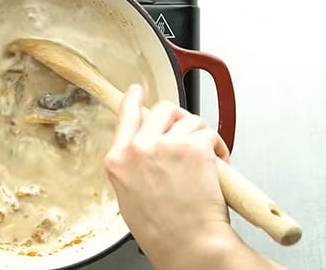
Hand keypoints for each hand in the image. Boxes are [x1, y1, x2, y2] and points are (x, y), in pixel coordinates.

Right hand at [104, 85, 281, 269]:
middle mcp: (138, 148)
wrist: (188, 244)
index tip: (137, 90)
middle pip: (161, 110)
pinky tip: (217, 163)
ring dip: (200, 135)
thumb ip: (132, 165)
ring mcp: (166, 145)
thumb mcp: (129, 196)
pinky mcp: (193, 147)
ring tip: (205, 158)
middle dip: (178, 119)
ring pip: (189, 120)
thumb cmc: (162, 231)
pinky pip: (209, 132)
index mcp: (118, 160)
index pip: (124, 115)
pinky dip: (218, 146)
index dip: (133, 99)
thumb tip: (145, 148)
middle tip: (187, 135)